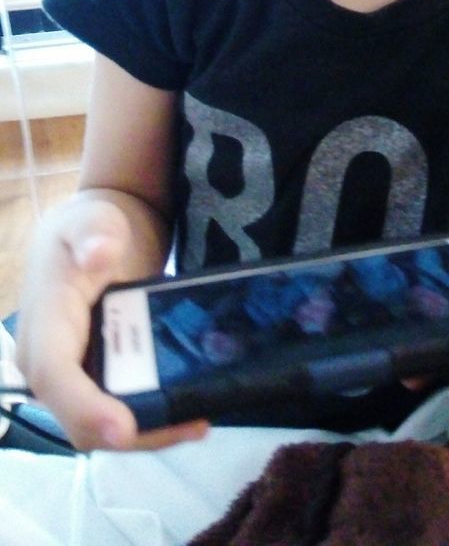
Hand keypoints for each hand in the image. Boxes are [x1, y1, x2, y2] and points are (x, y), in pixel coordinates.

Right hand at [16, 197, 208, 451]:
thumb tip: (98, 253)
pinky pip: (121, 410)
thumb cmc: (92, 227)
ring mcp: (74, 378)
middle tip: (191, 424)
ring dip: (151, 431)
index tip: (124, 428)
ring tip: (200, 419)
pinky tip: (192, 409)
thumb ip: (95, 232)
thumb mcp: (94, 218)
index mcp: (44, 328)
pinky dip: (154, 417)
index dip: (85, 408)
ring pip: (105, 426)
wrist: (100, 236)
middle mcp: (51, 366)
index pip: (55, 377)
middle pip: (82, 420)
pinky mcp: (97, 382)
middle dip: (134, 432)